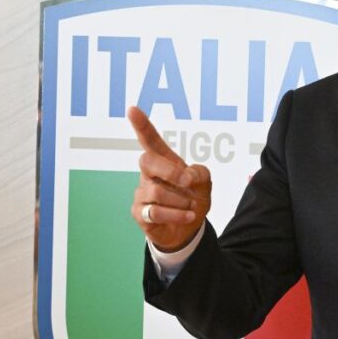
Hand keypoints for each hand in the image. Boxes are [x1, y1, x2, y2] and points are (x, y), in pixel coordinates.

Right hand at [127, 106, 211, 250]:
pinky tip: (187, 216)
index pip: (150, 140)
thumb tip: (186, 176)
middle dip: (171, 171)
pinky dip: (177, 215)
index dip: (142, 126)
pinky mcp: (140, 212)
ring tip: (190, 206)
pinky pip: (156, 212)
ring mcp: (142, 193)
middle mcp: (148, 174)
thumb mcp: (204, 183)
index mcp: (163, 161)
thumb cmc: (192, 198)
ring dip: (181, 201)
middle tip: (188, 182)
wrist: (189, 229)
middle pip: (148, 161)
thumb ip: (199, 173)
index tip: (132, 109)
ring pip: (157, 191)